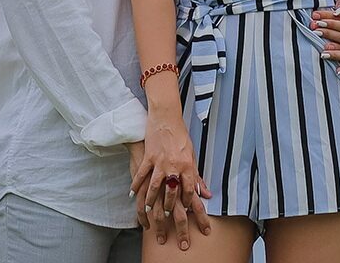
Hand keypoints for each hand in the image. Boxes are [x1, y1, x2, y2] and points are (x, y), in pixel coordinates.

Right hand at [130, 116, 209, 248]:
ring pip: (155, 188)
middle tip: (169, 222)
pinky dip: (136, 185)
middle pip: (172, 194)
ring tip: (150, 214)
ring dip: (152, 203)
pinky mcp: (149, 157)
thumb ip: (197, 176)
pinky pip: (142, 174)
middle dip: (171, 212)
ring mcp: (160, 162)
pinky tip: (133, 194)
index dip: (189, 206)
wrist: (166, 118)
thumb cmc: (181, 137)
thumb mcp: (192, 155)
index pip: (189, 192)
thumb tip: (206, 194)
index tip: (188, 215)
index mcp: (188, 166)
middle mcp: (175, 166)